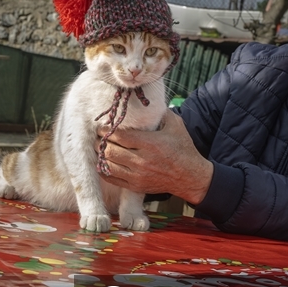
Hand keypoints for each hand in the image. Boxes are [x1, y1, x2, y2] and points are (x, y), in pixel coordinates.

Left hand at [98, 111, 213, 204]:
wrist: (191, 176)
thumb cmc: (183, 148)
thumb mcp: (175, 125)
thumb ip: (160, 112)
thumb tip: (147, 101)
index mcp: (150, 143)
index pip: (119, 136)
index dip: (106, 131)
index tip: (100, 127)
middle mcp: (142, 160)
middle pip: (110, 151)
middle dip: (100, 142)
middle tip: (96, 137)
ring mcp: (138, 175)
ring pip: (109, 165)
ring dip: (100, 156)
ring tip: (98, 148)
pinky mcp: (136, 186)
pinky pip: (113, 179)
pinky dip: (104, 171)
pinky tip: (102, 163)